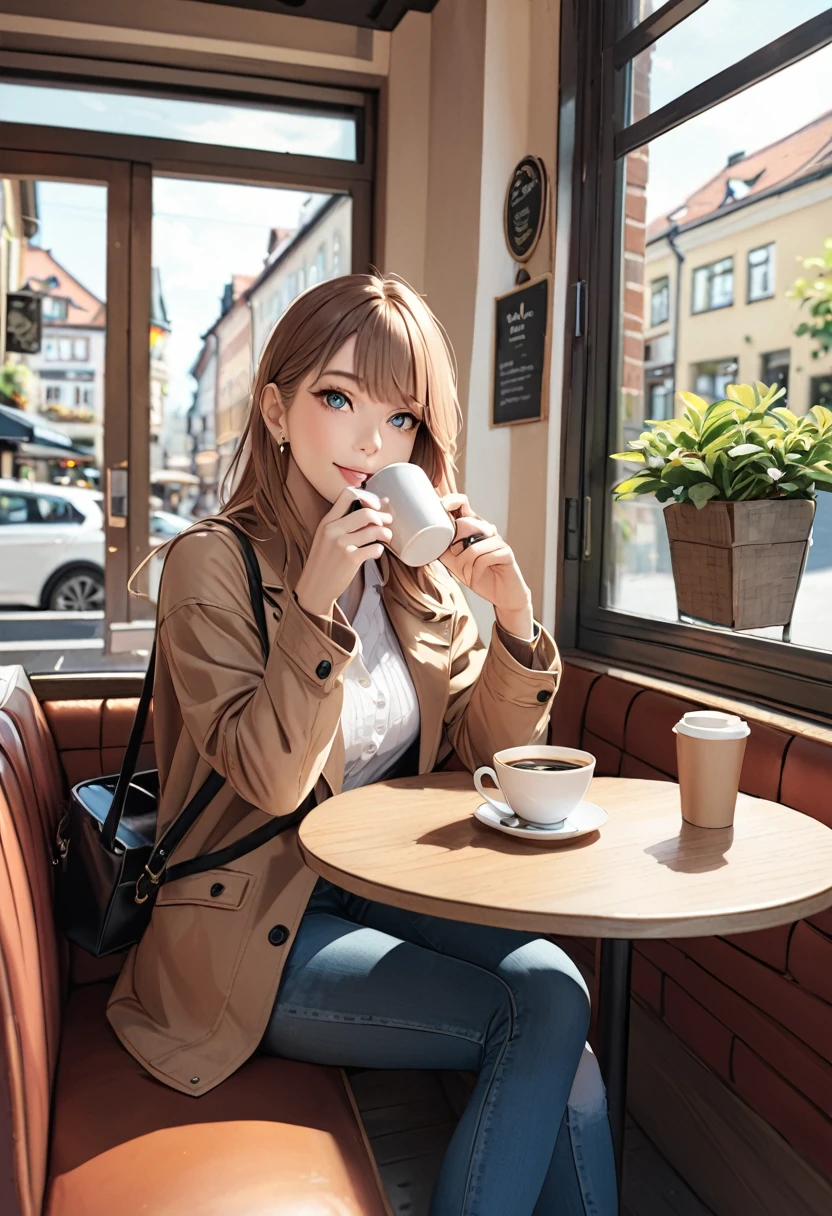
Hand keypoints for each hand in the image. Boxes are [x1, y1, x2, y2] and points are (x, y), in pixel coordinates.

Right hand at [294, 488, 392, 616]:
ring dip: (386, 533)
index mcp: (327, 521)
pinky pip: (376, 548)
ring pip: (375, 530)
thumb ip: (344, 522)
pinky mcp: (351, 559)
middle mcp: (334, 530)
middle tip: (388, 522)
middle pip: (367, 512)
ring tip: (386, 537)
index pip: (348, 494)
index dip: (368, 497)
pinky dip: (380, 549)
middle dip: (383, 516)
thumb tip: (376, 507)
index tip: (376, 506)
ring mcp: (342, 544)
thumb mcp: (326, 536)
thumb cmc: (324, 561)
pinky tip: (376, 552)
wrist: (314, 587)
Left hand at [439, 493, 533, 638]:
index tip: (441, 506)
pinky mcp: (506, 553)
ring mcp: (498, 540)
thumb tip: (424, 539)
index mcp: (472, 527)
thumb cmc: (478, 575)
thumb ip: (443, 549)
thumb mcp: (454, 562)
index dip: (452, 501)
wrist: (501, 595)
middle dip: (456, 545)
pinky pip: (485, 558)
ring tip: (467, 573)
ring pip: (474, 546)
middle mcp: (486, 529)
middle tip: (456, 557)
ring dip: (466, 564)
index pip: (463, 504)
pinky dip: (476, 571)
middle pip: (467, 523)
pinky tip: (477, 577)